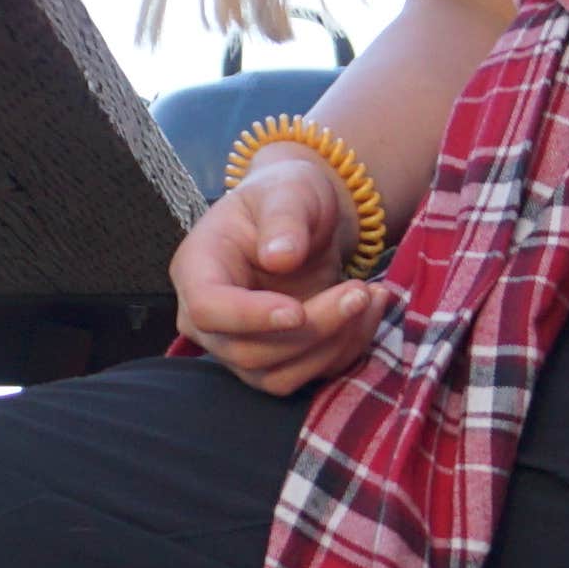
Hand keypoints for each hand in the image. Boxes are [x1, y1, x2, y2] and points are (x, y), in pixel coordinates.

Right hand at [171, 155, 390, 396]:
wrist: (304, 219)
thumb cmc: (285, 197)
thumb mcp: (287, 190)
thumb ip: (284, 218)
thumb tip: (280, 258)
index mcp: (198, 269)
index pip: (208, 309)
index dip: (250, 317)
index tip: (297, 311)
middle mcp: (210, 319)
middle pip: (248, 352)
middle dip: (312, 329)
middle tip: (359, 290)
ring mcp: (241, 346)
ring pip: (279, 376)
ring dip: (334, 345)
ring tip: (369, 296)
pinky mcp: (278, 361)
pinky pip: (310, 374)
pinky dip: (348, 348)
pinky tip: (370, 308)